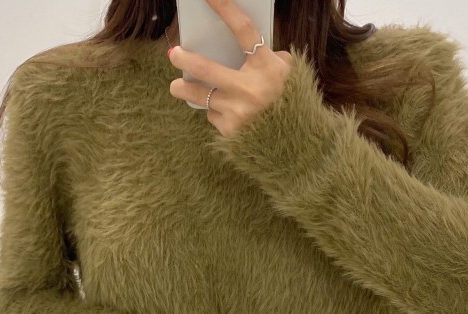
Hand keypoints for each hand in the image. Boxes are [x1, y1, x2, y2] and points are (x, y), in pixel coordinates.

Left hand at [167, 0, 293, 137]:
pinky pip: (213, 115)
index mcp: (267, 68)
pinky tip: (224, 113)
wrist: (292, 145)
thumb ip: (272, 57)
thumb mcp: (288, 75)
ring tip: (176, 87)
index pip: (243, 31)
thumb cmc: (290, 103)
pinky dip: (216, 111)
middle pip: (206, 69)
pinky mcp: (229, 131)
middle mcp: (250, 89)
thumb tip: (248, 45)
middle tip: (174, 54)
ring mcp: (237, 112)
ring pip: (200, 96)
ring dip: (183, 90)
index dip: (225, 9)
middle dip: (184, 60)